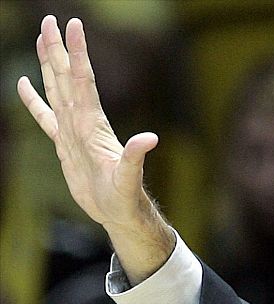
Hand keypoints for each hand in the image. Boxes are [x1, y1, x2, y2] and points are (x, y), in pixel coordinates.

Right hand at [16, 15, 172, 278]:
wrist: (119, 213)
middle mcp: (82, 122)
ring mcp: (73, 131)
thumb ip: (136, 158)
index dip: (78, 53)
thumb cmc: (125, 198)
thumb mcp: (129, 179)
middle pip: (67, 77)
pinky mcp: (65, 144)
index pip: (84, 80)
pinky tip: (24, 83)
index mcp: (92, 124)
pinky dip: (34, 100)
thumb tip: (150, 139)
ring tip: (43, 39)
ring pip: (57, 89)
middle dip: (58, 49)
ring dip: (49, 64)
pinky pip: (45, 116)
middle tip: (49, 20)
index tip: (73, 25)